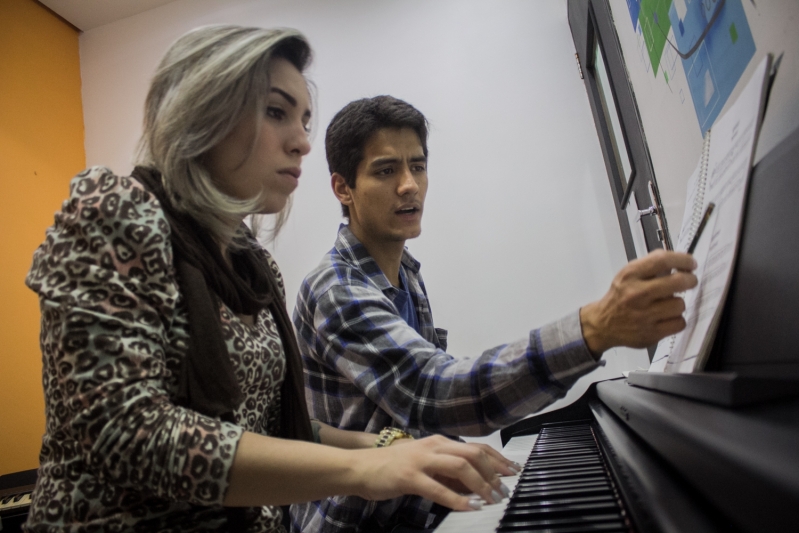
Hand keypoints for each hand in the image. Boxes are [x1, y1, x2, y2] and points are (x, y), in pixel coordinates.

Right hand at [349, 435, 516, 510]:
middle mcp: (434, 446)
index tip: (513, 471)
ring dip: (480, 484)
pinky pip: (438, 488)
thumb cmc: (393, 467)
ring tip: (490, 499)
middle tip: (503, 490)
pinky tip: (468, 507)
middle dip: (493, 473)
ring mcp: (421, 459)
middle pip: (473, 453)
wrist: (360, 467)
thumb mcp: (426, 465)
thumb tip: (475, 485)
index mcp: (440, 442)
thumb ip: (449, 473)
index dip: (498, 459)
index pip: (477, 447)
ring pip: (460, 466)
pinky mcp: (409, 476)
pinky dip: (457, 499)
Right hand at [579, 250, 697, 354]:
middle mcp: (636, 294)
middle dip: (690, 280)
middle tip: (690, 281)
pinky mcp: (651, 333)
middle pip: (678, 281)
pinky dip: (677, 320)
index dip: (682, 259)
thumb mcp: (627, 275)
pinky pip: (679, 323)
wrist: (603, 324)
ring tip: (668, 305)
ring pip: (680, 304)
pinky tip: (667, 318)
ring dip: (678, 303)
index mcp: (630, 276)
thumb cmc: (620, 297)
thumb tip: (679, 262)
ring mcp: (644, 315)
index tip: (691, 263)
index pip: (662, 260)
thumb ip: (650, 266)